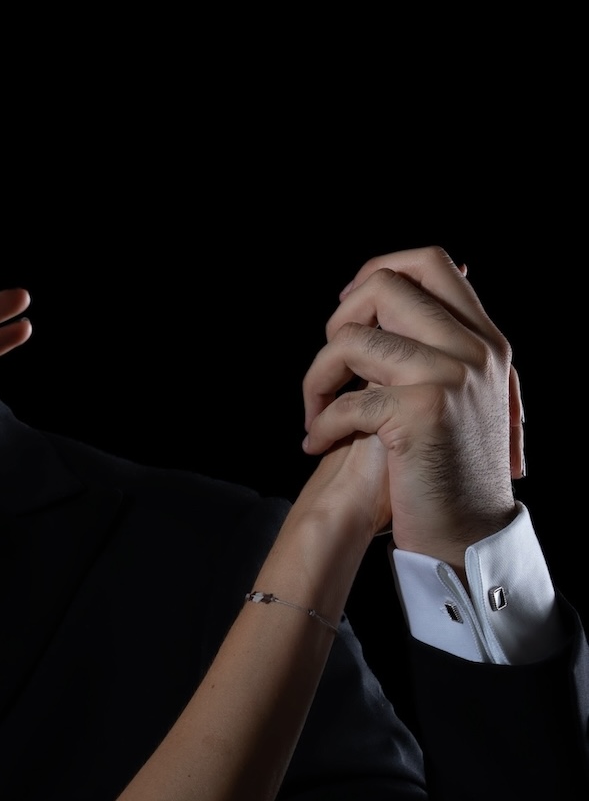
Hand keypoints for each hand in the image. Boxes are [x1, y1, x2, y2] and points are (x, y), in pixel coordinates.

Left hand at [302, 247, 521, 572]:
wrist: (470, 536)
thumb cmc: (451, 474)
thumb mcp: (461, 400)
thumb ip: (441, 350)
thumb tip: (411, 296)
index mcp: (485, 340)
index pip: (431, 263)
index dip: (377, 273)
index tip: (348, 313)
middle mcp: (473, 349)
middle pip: (385, 284)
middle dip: (339, 319)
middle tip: (329, 365)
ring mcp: (450, 376)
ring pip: (353, 340)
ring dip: (317, 378)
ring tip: (315, 413)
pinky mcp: (421, 412)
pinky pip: (347, 399)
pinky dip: (321, 424)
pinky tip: (317, 444)